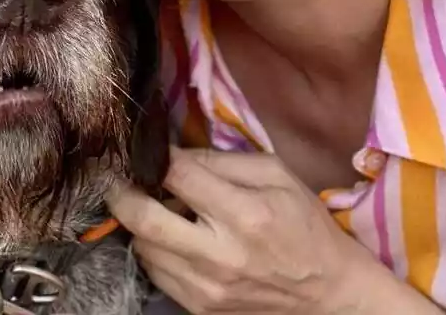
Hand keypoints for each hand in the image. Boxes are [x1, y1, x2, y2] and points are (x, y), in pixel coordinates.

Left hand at [107, 147, 377, 314]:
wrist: (326, 293)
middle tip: (119, 179)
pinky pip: (155, 273)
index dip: (154, 156)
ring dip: (140, 224)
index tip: (143, 147)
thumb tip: (175, 154)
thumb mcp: (277, 176)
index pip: (179, 176)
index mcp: (245, 213)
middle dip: (122, 193)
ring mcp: (205, 288)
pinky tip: (173, 238)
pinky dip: (155, 250)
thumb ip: (224, 160)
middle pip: (144, 220)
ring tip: (155, 208)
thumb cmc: (304, 226)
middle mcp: (219, 254)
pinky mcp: (199, 308)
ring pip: (143, 248)